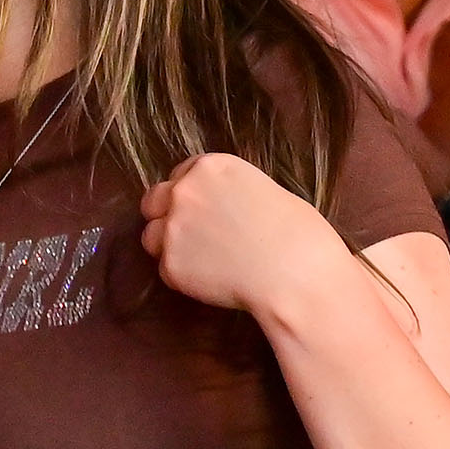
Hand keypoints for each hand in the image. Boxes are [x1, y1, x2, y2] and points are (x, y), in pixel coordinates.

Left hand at [140, 151, 353, 321]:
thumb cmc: (298, 234)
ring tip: (203, 262)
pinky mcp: (171, 264)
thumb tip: (223, 209)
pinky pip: (167, 270)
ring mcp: (173, 227)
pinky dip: (184, 277)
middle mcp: (184, 191)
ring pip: (152, 236)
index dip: (192, 195)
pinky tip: (213, 281)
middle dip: (167, 215)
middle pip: (154, 200)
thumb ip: (229, 194)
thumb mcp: (264, 191)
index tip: (204, 211)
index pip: (181, 174)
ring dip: (169, 246)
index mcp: (211, 167)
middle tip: (194, 236)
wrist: (294, 273)